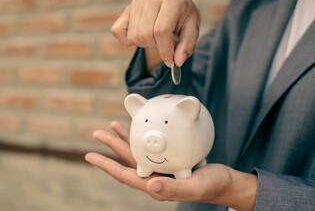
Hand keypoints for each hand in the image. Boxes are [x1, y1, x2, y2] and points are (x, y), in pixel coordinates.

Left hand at [85, 121, 257, 209]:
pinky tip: (142, 128)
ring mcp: (161, 169)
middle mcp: (154, 177)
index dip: (107, 166)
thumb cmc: (212, 186)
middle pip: (128, 160)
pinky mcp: (169, 161)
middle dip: (112, 146)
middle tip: (98, 132)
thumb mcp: (196, 187)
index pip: (126, 175)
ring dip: (125, 139)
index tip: (90, 155)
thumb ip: (173, 188)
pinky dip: (144, 136)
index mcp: (155, 186)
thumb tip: (149, 186)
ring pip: (138, 152)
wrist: (224, 182)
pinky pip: (152, 147)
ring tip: (114, 126)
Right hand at [111, 0, 200, 70]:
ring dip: (144, 44)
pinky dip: (128, 41)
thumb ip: (186, 47)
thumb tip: (177, 61)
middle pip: (145, 35)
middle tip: (164, 43)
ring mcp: (136, 2)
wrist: (174, 8)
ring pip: (133, 36)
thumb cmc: (183, 20)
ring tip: (155, 37)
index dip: (165, 50)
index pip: (161, 30)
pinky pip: (118, 32)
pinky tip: (141, 35)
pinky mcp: (126, 10)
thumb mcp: (192, 32)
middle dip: (156, 47)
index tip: (170, 61)